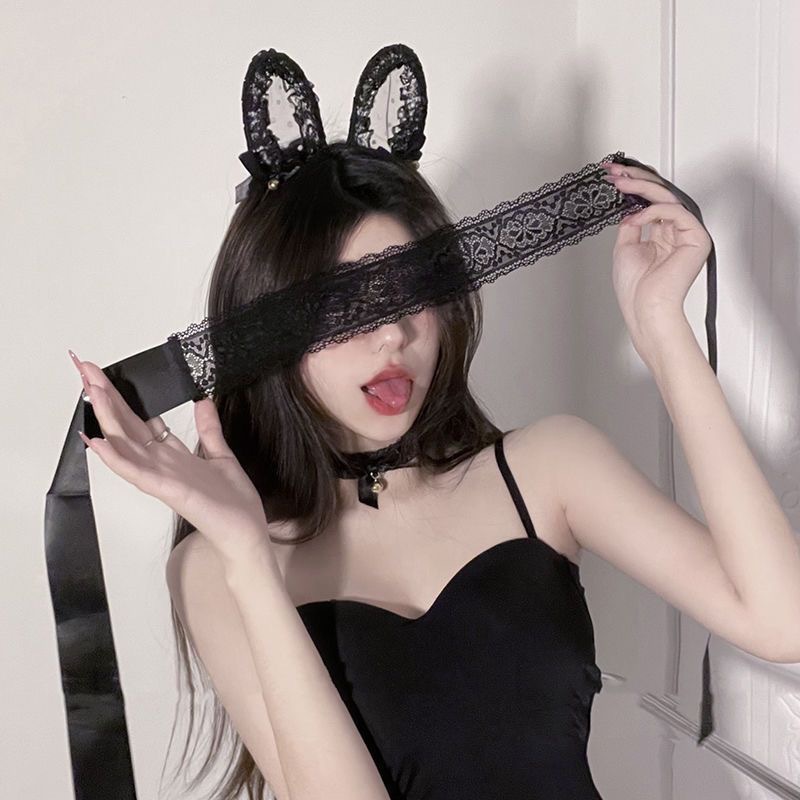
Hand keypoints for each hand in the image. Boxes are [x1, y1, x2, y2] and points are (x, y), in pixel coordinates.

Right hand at [69, 350, 270, 566]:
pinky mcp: (170, 491)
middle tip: (84, 368)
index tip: (105, 375)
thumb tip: (203, 400)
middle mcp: (162, 464)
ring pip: (126, 443)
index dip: (122, 398)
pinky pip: (138, 473)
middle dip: (106, 397)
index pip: (140, 421)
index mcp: (173, 455)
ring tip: (89, 392)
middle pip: (126, 426)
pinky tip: (98, 443)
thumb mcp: (222, 455)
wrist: (245, 533)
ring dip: (106, 418)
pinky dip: (116, 459)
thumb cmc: (233, 503)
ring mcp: (162, 477)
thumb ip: (209, 430)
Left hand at [602, 162, 711, 346]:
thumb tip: (628, 206)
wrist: (645, 308)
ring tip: (620, 182)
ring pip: (668, 198)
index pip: (651, 202)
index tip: (612, 175)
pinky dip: (653, 211)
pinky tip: (635, 217)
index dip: (633, 186)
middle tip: (615, 171)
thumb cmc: (636, 288)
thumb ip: (630, 224)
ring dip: (642, 187)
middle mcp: (677, 232)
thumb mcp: (625, 247)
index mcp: (662, 235)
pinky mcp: (696, 239)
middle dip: (636, 180)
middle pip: (661, 195)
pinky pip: (676, 213)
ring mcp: (688, 234)